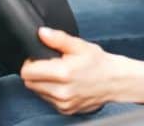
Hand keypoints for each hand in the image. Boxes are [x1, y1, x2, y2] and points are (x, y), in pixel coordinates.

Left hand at [20, 28, 143, 113]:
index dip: (30, 62)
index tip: (39, 58)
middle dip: (36, 73)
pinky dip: (52, 92)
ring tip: (59, 75)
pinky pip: (48, 100)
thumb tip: (41, 33)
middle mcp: (61, 91)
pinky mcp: (65, 110)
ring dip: (43, 83)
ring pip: (38, 92)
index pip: (27, 72)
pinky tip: (64, 85)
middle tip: (51, 65)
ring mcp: (63, 103)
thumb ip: (58, 39)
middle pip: (29, 83)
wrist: (116, 81)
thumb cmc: (99, 63)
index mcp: (63, 73)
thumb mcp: (80, 46)